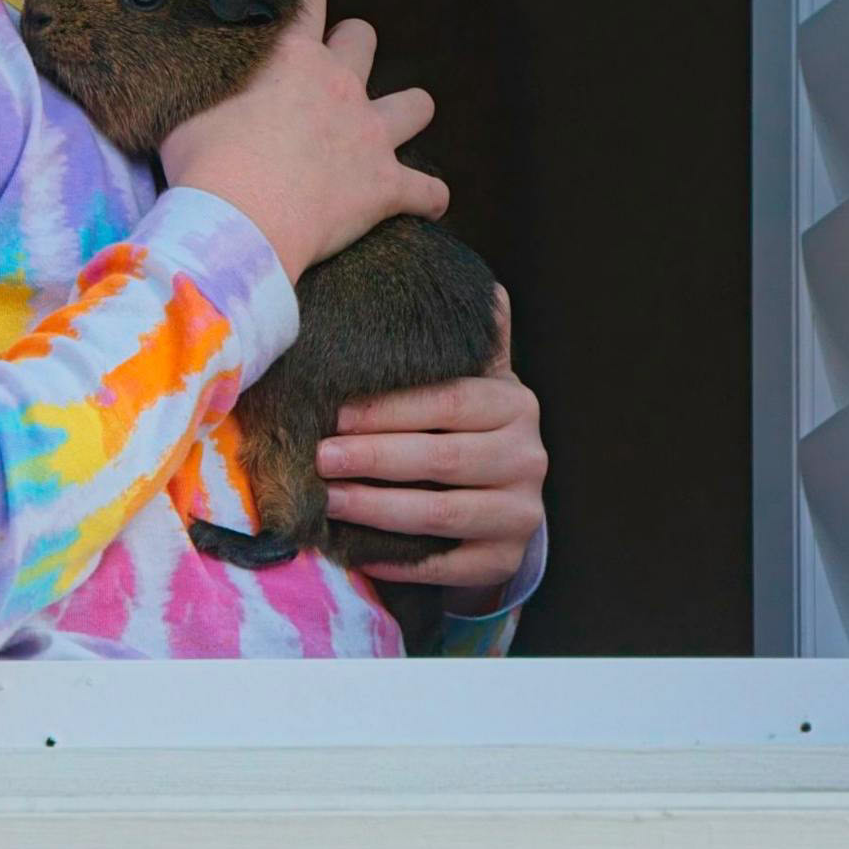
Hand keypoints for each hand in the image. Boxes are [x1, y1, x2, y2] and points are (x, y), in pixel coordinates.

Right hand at [161, 0, 452, 285]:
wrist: (237, 221)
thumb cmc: (203, 162)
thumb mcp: (184, 103)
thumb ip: (197, 76)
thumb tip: (177, 60)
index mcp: (290, 56)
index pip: (307, 3)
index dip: (304, 3)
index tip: (297, 10)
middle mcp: (339, 84)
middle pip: (363, 39)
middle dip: (352, 48)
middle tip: (328, 76)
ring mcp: (369, 133)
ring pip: (415, 104)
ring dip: (405, 113)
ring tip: (389, 129)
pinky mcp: (387, 185)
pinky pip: (428, 191)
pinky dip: (426, 197)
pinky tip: (423, 204)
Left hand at [316, 284, 545, 614]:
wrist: (497, 502)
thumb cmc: (463, 430)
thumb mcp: (471, 381)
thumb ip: (470, 338)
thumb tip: (480, 284)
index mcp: (515, 405)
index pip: (451, 401)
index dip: (391, 408)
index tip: (336, 411)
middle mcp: (528, 458)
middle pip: (443, 458)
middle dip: (374, 457)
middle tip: (319, 455)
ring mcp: (521, 513)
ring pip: (441, 513)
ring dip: (376, 507)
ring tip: (327, 497)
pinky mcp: (504, 560)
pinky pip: (445, 564)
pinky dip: (396, 558)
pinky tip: (353, 547)